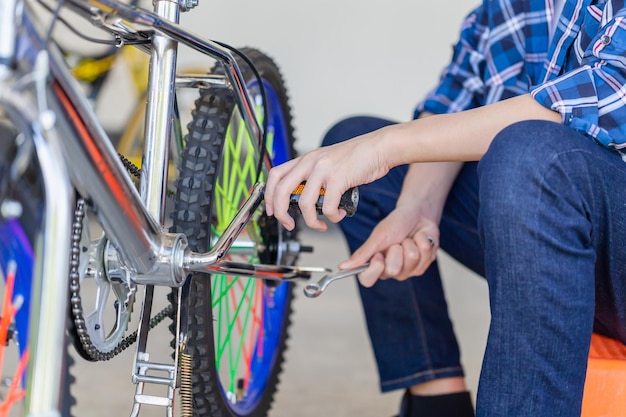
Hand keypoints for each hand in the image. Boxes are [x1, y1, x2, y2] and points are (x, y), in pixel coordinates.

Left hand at [265, 130, 390, 230]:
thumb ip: (314, 176)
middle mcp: (311, 162)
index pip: (276, 175)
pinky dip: (332, 217)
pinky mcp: (339, 178)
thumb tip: (305, 200)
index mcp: (306, 159)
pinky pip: (328, 206)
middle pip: (282, 190)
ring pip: (305, 204)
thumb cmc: (357, 158)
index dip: (269, 196)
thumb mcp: (327, 162)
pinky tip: (338, 215)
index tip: (272, 211)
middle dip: (281, 213)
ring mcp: (324, 170)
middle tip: (289, 225)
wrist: (379, 148)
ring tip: (320, 224)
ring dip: (311, 221)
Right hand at [338, 206, 439, 286]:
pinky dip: (422, 240)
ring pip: (411, 260)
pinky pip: (425, 255)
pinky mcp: (423, 265)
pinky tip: (419, 238)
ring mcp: (409, 270)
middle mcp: (391, 271)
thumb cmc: (396, 224)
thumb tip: (343, 266)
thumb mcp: (378, 237)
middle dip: (396, 249)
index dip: (374, 268)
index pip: (367, 280)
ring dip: (411, 243)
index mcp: (375, 265)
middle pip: (393, 269)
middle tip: (396, 242)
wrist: (416, 214)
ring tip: (408, 239)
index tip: (379, 255)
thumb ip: (362, 254)